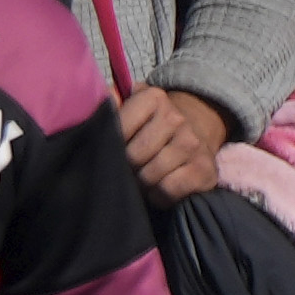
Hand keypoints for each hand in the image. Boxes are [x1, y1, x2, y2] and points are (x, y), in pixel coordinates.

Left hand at [115, 85, 229, 202]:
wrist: (198, 130)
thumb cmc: (153, 124)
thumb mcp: (132, 106)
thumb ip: (110, 105)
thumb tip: (89, 104)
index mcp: (154, 98)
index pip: (118, 129)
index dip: (111, 145)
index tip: (114, 148)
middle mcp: (177, 118)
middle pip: (133, 156)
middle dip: (126, 167)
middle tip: (128, 167)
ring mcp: (193, 144)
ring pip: (149, 176)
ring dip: (142, 183)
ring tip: (143, 178)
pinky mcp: (205, 169)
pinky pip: (168, 190)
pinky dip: (159, 195)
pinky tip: (159, 188)